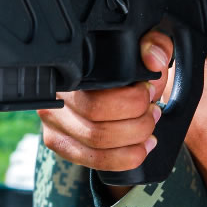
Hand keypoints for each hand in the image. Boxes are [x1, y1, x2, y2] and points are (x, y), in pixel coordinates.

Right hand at [38, 33, 171, 173]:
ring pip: (95, 144)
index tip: (149, 92)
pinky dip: (124, 158)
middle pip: (96, 125)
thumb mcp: (142, 51)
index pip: (97, 97)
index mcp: (72, 70)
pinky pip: (93, 161)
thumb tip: (152, 61)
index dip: (132, 100)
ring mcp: (52, 122)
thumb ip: (154, 46)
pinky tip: (140, 148)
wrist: (109, 84)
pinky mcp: (58, 142)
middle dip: (137, 122)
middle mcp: (55, 96)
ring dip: (133, 140)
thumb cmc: (123, 69)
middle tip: (153, 111)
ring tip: (149, 128)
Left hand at [184, 11, 206, 196]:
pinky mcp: (178, 128)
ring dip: (200, 76)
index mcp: (183, 71)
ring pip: (180, 79)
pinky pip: (184, 101)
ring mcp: (169, 111)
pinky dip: (201, 99)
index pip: (180, 34)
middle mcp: (168, 89)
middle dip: (202, 53)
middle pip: (179, 55)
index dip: (199, 28)